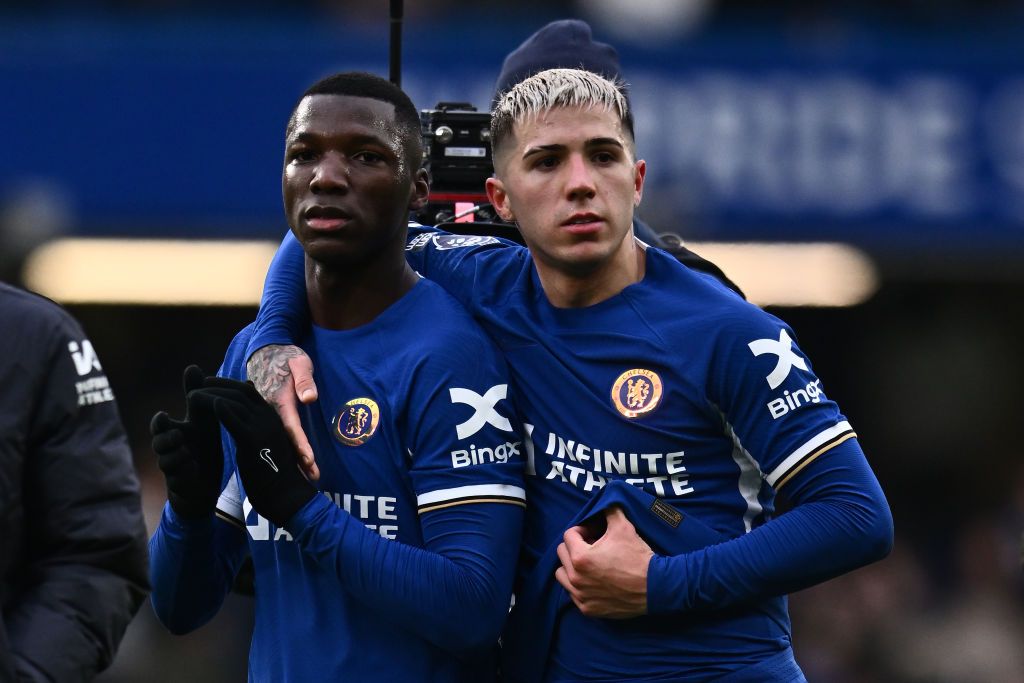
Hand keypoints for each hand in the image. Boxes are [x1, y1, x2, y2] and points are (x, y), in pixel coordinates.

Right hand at [150, 365, 223, 518]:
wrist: (208, 482)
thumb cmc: (204, 445)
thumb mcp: (204, 419)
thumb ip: (198, 395)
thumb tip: (192, 366)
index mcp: (176, 432)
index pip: (161, 424)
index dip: (160, 420)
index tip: (165, 414)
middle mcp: (170, 449)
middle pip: (157, 442)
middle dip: (163, 438)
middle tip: (178, 434)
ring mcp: (172, 467)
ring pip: (164, 461)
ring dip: (175, 455)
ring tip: (187, 451)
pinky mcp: (179, 484)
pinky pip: (175, 479)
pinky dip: (184, 472)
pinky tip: (193, 467)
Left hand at [197, 377, 315, 527]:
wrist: (286, 496)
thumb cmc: (273, 475)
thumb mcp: (265, 447)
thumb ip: (254, 432)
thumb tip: (241, 425)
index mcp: (272, 419)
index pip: (248, 391)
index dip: (226, 385)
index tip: (208, 384)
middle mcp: (269, 418)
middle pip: (240, 391)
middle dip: (216, 386)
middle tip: (195, 386)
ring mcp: (263, 427)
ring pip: (233, 401)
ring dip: (211, 395)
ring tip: (193, 396)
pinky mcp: (253, 440)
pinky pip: (233, 418)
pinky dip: (219, 408)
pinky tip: (205, 405)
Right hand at [246, 344, 319, 479]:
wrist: (265, 351)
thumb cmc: (286, 357)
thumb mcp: (300, 362)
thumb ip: (304, 380)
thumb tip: (310, 398)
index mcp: (279, 400)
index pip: (291, 427)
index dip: (300, 445)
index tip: (309, 461)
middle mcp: (270, 411)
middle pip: (284, 440)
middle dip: (298, 460)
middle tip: (313, 477)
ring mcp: (267, 414)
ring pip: (279, 439)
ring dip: (292, 458)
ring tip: (306, 476)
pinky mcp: (267, 415)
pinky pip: (276, 433)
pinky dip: (285, 447)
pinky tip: (293, 462)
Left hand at [554, 506, 653, 617]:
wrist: (655, 587)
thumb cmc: (638, 557)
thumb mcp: (623, 527)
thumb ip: (609, 511)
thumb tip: (604, 503)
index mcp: (580, 557)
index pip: (568, 535)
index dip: (582, 530)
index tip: (594, 532)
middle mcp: (576, 578)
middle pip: (562, 554)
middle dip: (575, 546)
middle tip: (592, 546)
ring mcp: (581, 595)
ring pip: (562, 575)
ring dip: (571, 566)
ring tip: (589, 563)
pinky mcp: (588, 609)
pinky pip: (573, 594)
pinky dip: (579, 586)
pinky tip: (594, 580)